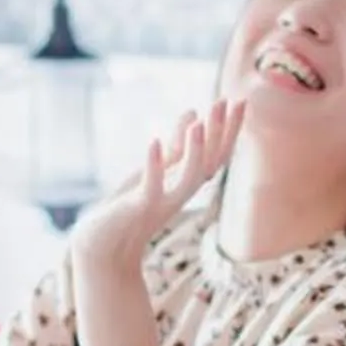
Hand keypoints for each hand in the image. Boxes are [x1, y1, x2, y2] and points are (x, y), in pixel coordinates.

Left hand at [68, 100, 242, 270]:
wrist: (105, 246)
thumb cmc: (130, 206)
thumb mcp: (157, 168)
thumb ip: (177, 144)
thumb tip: (194, 112)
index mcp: (187, 182)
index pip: (217, 153)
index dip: (230, 129)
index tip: (240, 99)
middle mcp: (182, 192)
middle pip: (211, 162)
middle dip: (220, 132)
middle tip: (227, 101)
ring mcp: (163, 202)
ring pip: (189, 177)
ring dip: (195, 151)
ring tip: (198, 122)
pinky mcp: (140, 208)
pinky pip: (151, 187)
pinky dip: (154, 166)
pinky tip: (153, 142)